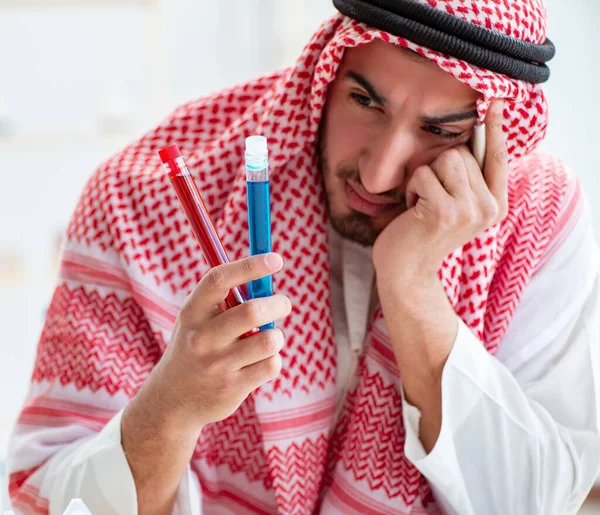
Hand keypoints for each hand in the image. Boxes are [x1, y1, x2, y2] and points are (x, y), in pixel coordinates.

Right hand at [126, 253, 290, 434]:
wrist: (171, 401)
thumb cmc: (196, 348)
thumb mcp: (199, 320)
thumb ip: (228, 300)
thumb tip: (268, 276)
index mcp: (192, 312)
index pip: (219, 280)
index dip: (250, 266)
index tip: (276, 259)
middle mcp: (202, 338)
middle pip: (252, 311)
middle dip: (278, 304)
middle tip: (283, 303)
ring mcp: (217, 365)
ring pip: (269, 340)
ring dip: (276, 335)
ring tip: (267, 338)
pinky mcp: (233, 388)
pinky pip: (271, 364)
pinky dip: (273, 359)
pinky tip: (257, 363)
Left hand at [372, 100, 508, 282]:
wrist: (406, 272)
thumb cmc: (423, 234)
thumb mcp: (455, 207)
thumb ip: (468, 180)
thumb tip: (472, 136)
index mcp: (495, 205)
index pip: (498, 158)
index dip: (496, 129)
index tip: (494, 101)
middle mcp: (489, 207)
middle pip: (462, 152)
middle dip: (437, 168)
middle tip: (430, 200)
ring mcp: (469, 210)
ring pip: (445, 159)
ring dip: (423, 178)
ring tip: (422, 205)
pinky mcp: (445, 212)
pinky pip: (423, 174)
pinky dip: (411, 190)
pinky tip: (413, 214)